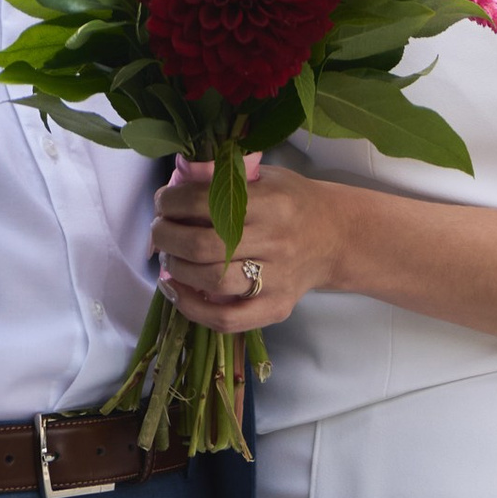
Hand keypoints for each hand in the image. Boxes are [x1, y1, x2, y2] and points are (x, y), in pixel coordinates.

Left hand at [154, 154, 346, 329]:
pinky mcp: (277, 307)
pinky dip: (193, 309)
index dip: (173, 202)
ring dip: (177, 269)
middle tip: (159, 230)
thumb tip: (173, 188)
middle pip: (204, 245)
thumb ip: (226, 180)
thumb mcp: (266, 177)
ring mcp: (277, 279)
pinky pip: (228, 320)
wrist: (336, 236)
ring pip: (213, 282)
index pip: (207, 202)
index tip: (163, 202)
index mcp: (271, 203)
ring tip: (168, 257)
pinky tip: (176, 291)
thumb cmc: (293, 202)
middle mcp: (275, 242)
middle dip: (168, 236)